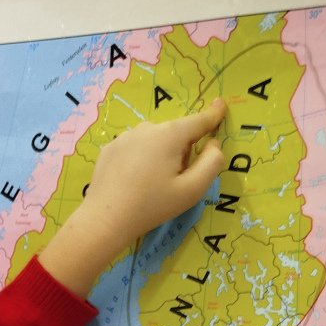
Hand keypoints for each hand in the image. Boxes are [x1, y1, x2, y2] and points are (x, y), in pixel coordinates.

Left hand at [40, 98, 225, 297]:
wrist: (105, 220)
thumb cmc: (151, 207)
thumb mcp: (192, 190)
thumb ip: (211, 163)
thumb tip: (213, 143)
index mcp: (170, 135)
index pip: (199, 120)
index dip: (213, 115)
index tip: (220, 105)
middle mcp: (148, 128)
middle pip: (175, 134)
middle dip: (181, 151)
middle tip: (172, 182)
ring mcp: (125, 136)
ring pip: (154, 141)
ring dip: (159, 155)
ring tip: (149, 185)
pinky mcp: (110, 148)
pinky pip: (134, 149)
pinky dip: (139, 160)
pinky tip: (132, 182)